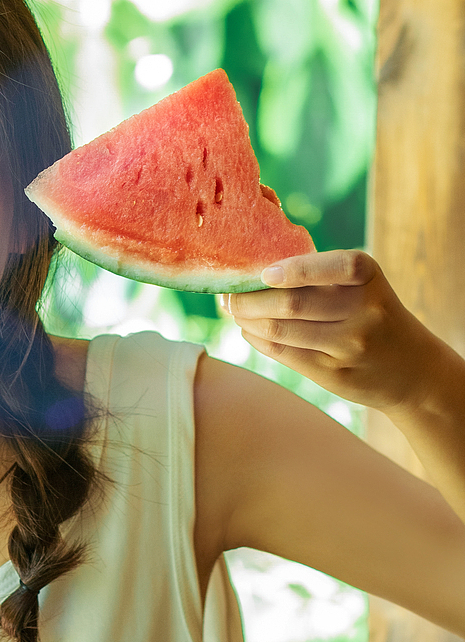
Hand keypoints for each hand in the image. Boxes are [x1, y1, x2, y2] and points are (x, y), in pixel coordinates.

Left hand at [219, 249, 436, 413]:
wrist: (412, 369)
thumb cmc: (372, 314)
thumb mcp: (362, 287)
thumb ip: (319, 276)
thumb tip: (251, 272)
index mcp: (368, 278)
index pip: (333, 266)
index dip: (294, 270)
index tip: (263, 274)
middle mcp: (363, 311)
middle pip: (292, 304)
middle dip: (249, 299)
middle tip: (229, 294)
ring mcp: (350, 346)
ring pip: (280, 331)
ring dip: (247, 320)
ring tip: (235, 312)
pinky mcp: (335, 374)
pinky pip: (284, 354)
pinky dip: (258, 339)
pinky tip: (250, 331)